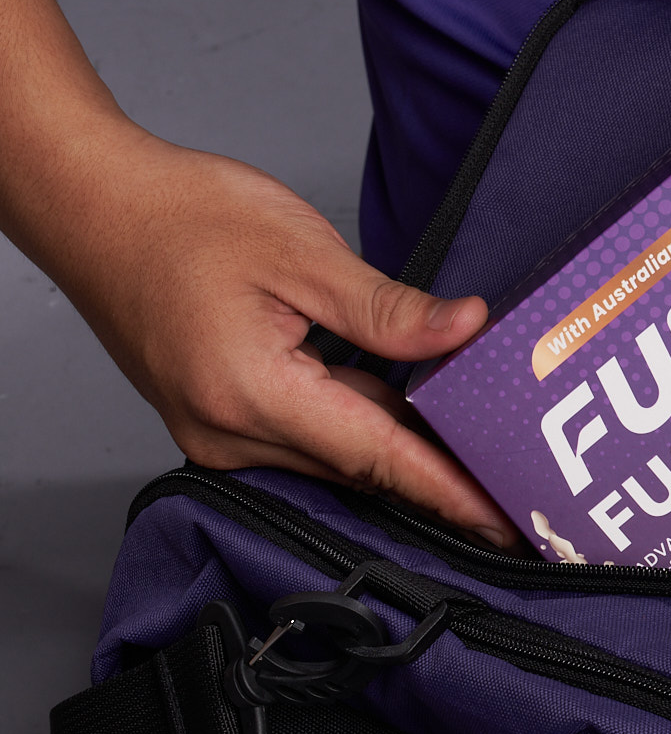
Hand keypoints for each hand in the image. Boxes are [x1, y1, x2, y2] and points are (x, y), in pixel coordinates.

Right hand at [49, 125, 517, 540]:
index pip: (377, 461)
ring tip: (470, 443)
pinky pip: (303, 441)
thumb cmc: (181, 218)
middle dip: (436, 475)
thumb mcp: (301, 252)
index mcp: (253, 396)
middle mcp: (230, 436)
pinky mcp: (216, 424)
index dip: (450, 494)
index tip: (507, 523)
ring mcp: (218, 438)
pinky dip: (354, 426)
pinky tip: (399, 407)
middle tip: (513, 479)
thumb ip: (388, 309)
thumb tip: (464, 331)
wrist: (95, 210)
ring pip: (333, 459)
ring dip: (395, 447)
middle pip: (359, 471)